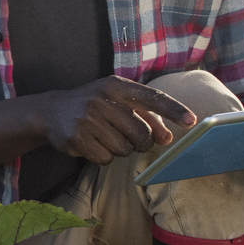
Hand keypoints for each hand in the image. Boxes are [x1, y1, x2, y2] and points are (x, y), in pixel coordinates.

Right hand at [36, 77, 197, 164]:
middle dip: (142, 142)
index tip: (192, 121)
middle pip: (142, 134)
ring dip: (121, 150)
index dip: (174, 110)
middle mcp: (103, 100)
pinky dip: (104, 156)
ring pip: (125, 149)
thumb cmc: (95, 106)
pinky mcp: (77, 138)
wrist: (52, 111)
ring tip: (106, 137)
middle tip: (131, 139)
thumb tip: (168, 138)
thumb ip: (147, 118)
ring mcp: (88, 119)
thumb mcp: (119, 103)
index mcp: (116, 85)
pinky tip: (93, 144)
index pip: (152, 97)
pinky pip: (106, 159)